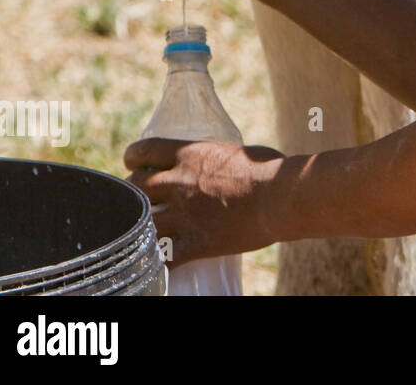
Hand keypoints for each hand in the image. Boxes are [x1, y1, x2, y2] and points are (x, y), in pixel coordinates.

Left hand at [125, 139, 286, 264]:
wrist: (282, 198)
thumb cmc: (271, 170)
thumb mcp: (239, 152)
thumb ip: (220, 159)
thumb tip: (222, 162)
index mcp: (190, 154)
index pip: (143, 151)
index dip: (133, 158)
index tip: (135, 164)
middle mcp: (180, 183)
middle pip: (134, 186)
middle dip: (132, 192)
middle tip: (141, 198)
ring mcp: (185, 215)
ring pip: (141, 223)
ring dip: (139, 226)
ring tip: (145, 229)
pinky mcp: (196, 242)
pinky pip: (163, 258)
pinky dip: (155, 261)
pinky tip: (154, 263)